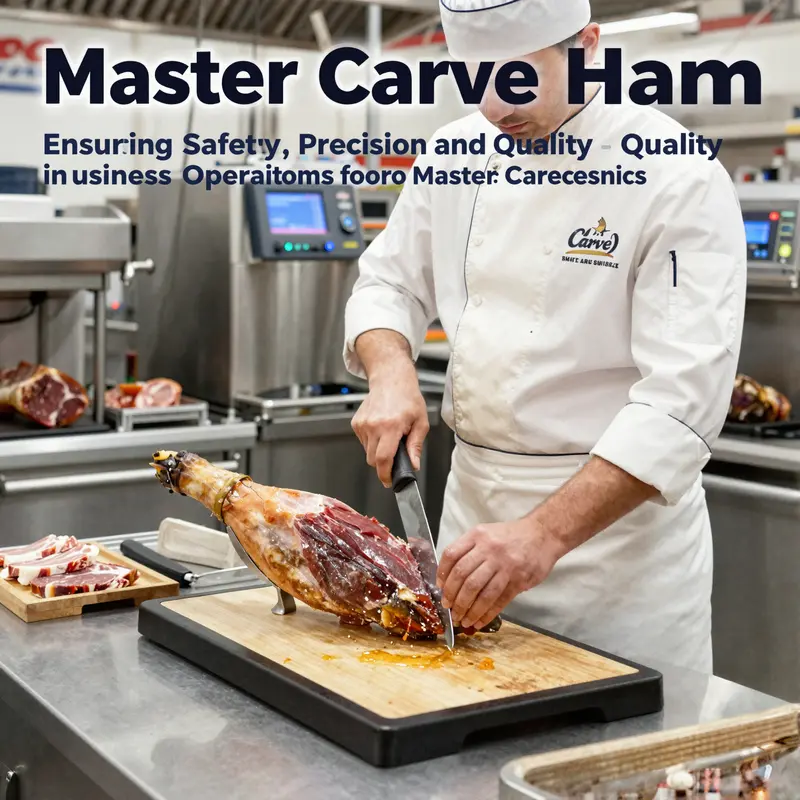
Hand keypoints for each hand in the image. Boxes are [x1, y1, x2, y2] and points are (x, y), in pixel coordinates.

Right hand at [352, 361, 429, 486]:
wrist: (391, 379)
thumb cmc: (408, 398)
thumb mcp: (421, 422)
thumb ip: (416, 446)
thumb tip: (413, 465)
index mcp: (391, 426)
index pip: (383, 459)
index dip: (385, 474)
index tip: (389, 481)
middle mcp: (374, 425)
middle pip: (373, 460)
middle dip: (384, 463)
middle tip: (395, 454)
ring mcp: (362, 424)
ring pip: (368, 452)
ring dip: (378, 451)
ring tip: (389, 436)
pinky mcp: (356, 423)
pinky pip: (363, 442)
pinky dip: (372, 441)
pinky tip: (381, 429)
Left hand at [437, 519, 561, 630]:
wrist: (543, 534)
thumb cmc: (511, 535)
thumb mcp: (487, 533)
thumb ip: (469, 550)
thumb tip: (449, 577)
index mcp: (478, 535)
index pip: (452, 555)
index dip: (443, 574)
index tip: (440, 588)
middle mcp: (489, 549)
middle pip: (463, 576)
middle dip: (453, 597)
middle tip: (449, 608)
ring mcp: (505, 565)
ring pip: (480, 592)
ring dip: (468, 609)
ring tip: (462, 619)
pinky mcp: (519, 580)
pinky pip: (499, 600)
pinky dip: (486, 614)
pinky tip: (479, 621)